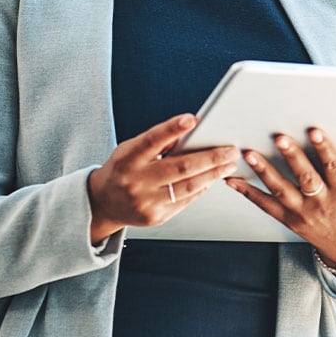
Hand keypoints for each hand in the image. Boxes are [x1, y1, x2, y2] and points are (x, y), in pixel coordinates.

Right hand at [86, 113, 239, 243]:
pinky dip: (201, 188)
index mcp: (128, 159)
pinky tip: (213, 178)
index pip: (152, 140)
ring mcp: (146, 202)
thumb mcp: (131, 150)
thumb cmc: (123, 169)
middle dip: (210, 158)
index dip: (172, 129)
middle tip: (231, 150)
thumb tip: (191, 132)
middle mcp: (136, 181)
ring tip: (229, 164)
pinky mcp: (156, 217)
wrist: (103, 203)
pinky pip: (186, 201)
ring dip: (213, 174)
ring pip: (188, 187)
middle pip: (179, 167)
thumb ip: (157, 142)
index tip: (193, 119)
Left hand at [227, 127, 335, 270]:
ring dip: (263, 172)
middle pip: (305, 179)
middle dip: (291, 157)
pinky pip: (265, 206)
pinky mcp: (288, 220)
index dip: (324, 149)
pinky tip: (232, 179)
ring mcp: (303, 213)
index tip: (314, 130)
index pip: (333, 168)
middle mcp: (322, 203)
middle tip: (277, 137)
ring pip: (281, 191)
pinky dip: (247, 193)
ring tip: (248, 153)